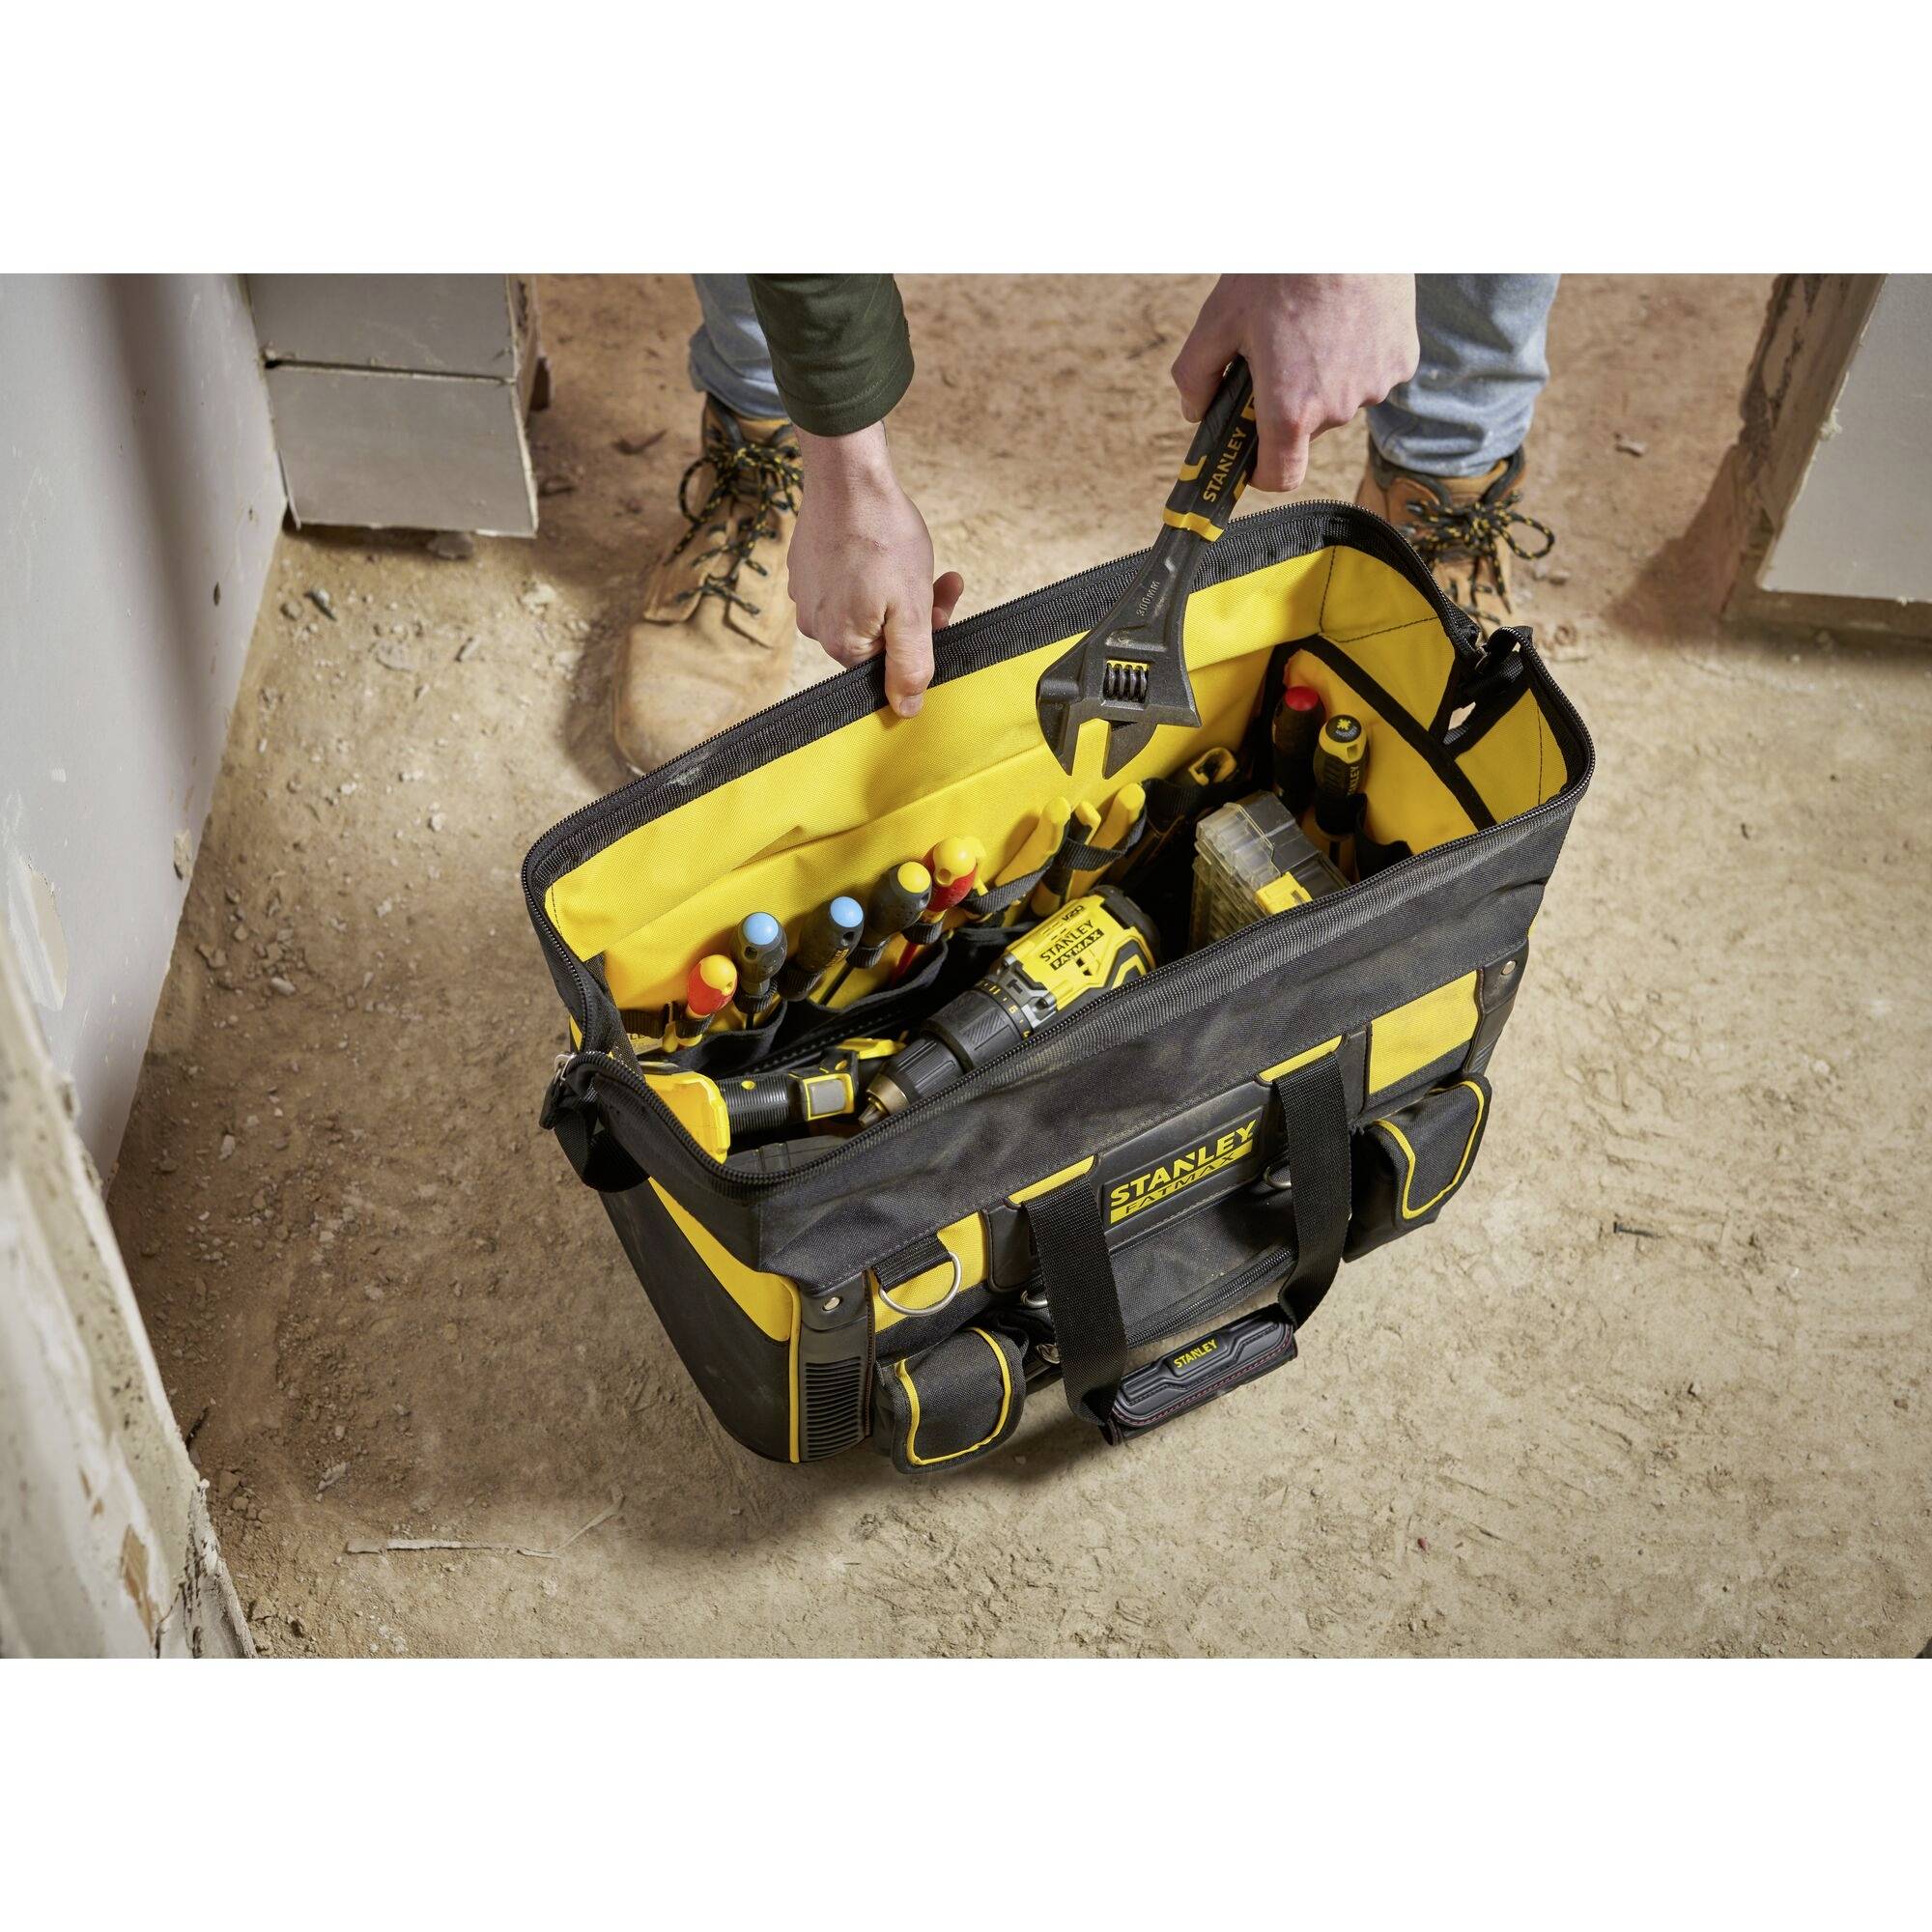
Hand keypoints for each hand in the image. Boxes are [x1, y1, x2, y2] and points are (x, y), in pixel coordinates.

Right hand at [789, 423, 964, 717]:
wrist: (848, 475)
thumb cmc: (882, 537)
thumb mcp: (911, 611)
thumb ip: (910, 666)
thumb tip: (906, 711)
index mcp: (841, 644)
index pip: (887, 668)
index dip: (919, 645)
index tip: (940, 613)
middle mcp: (816, 626)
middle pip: (878, 638)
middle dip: (916, 615)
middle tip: (943, 584)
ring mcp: (807, 594)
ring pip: (866, 609)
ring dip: (900, 592)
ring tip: (919, 559)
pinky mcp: (807, 566)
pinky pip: (847, 584)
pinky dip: (872, 572)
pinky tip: (887, 548)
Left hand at [1172, 275, 1418, 491]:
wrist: (1346, 222)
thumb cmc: (1278, 270)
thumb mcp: (1218, 320)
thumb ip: (1195, 377)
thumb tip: (1195, 412)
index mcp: (1290, 408)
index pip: (1280, 476)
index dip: (1261, 471)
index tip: (1251, 455)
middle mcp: (1338, 408)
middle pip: (1306, 429)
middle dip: (1289, 403)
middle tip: (1279, 351)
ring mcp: (1376, 385)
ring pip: (1340, 399)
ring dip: (1324, 377)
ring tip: (1314, 325)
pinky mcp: (1403, 360)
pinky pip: (1371, 373)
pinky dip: (1356, 356)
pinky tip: (1347, 317)